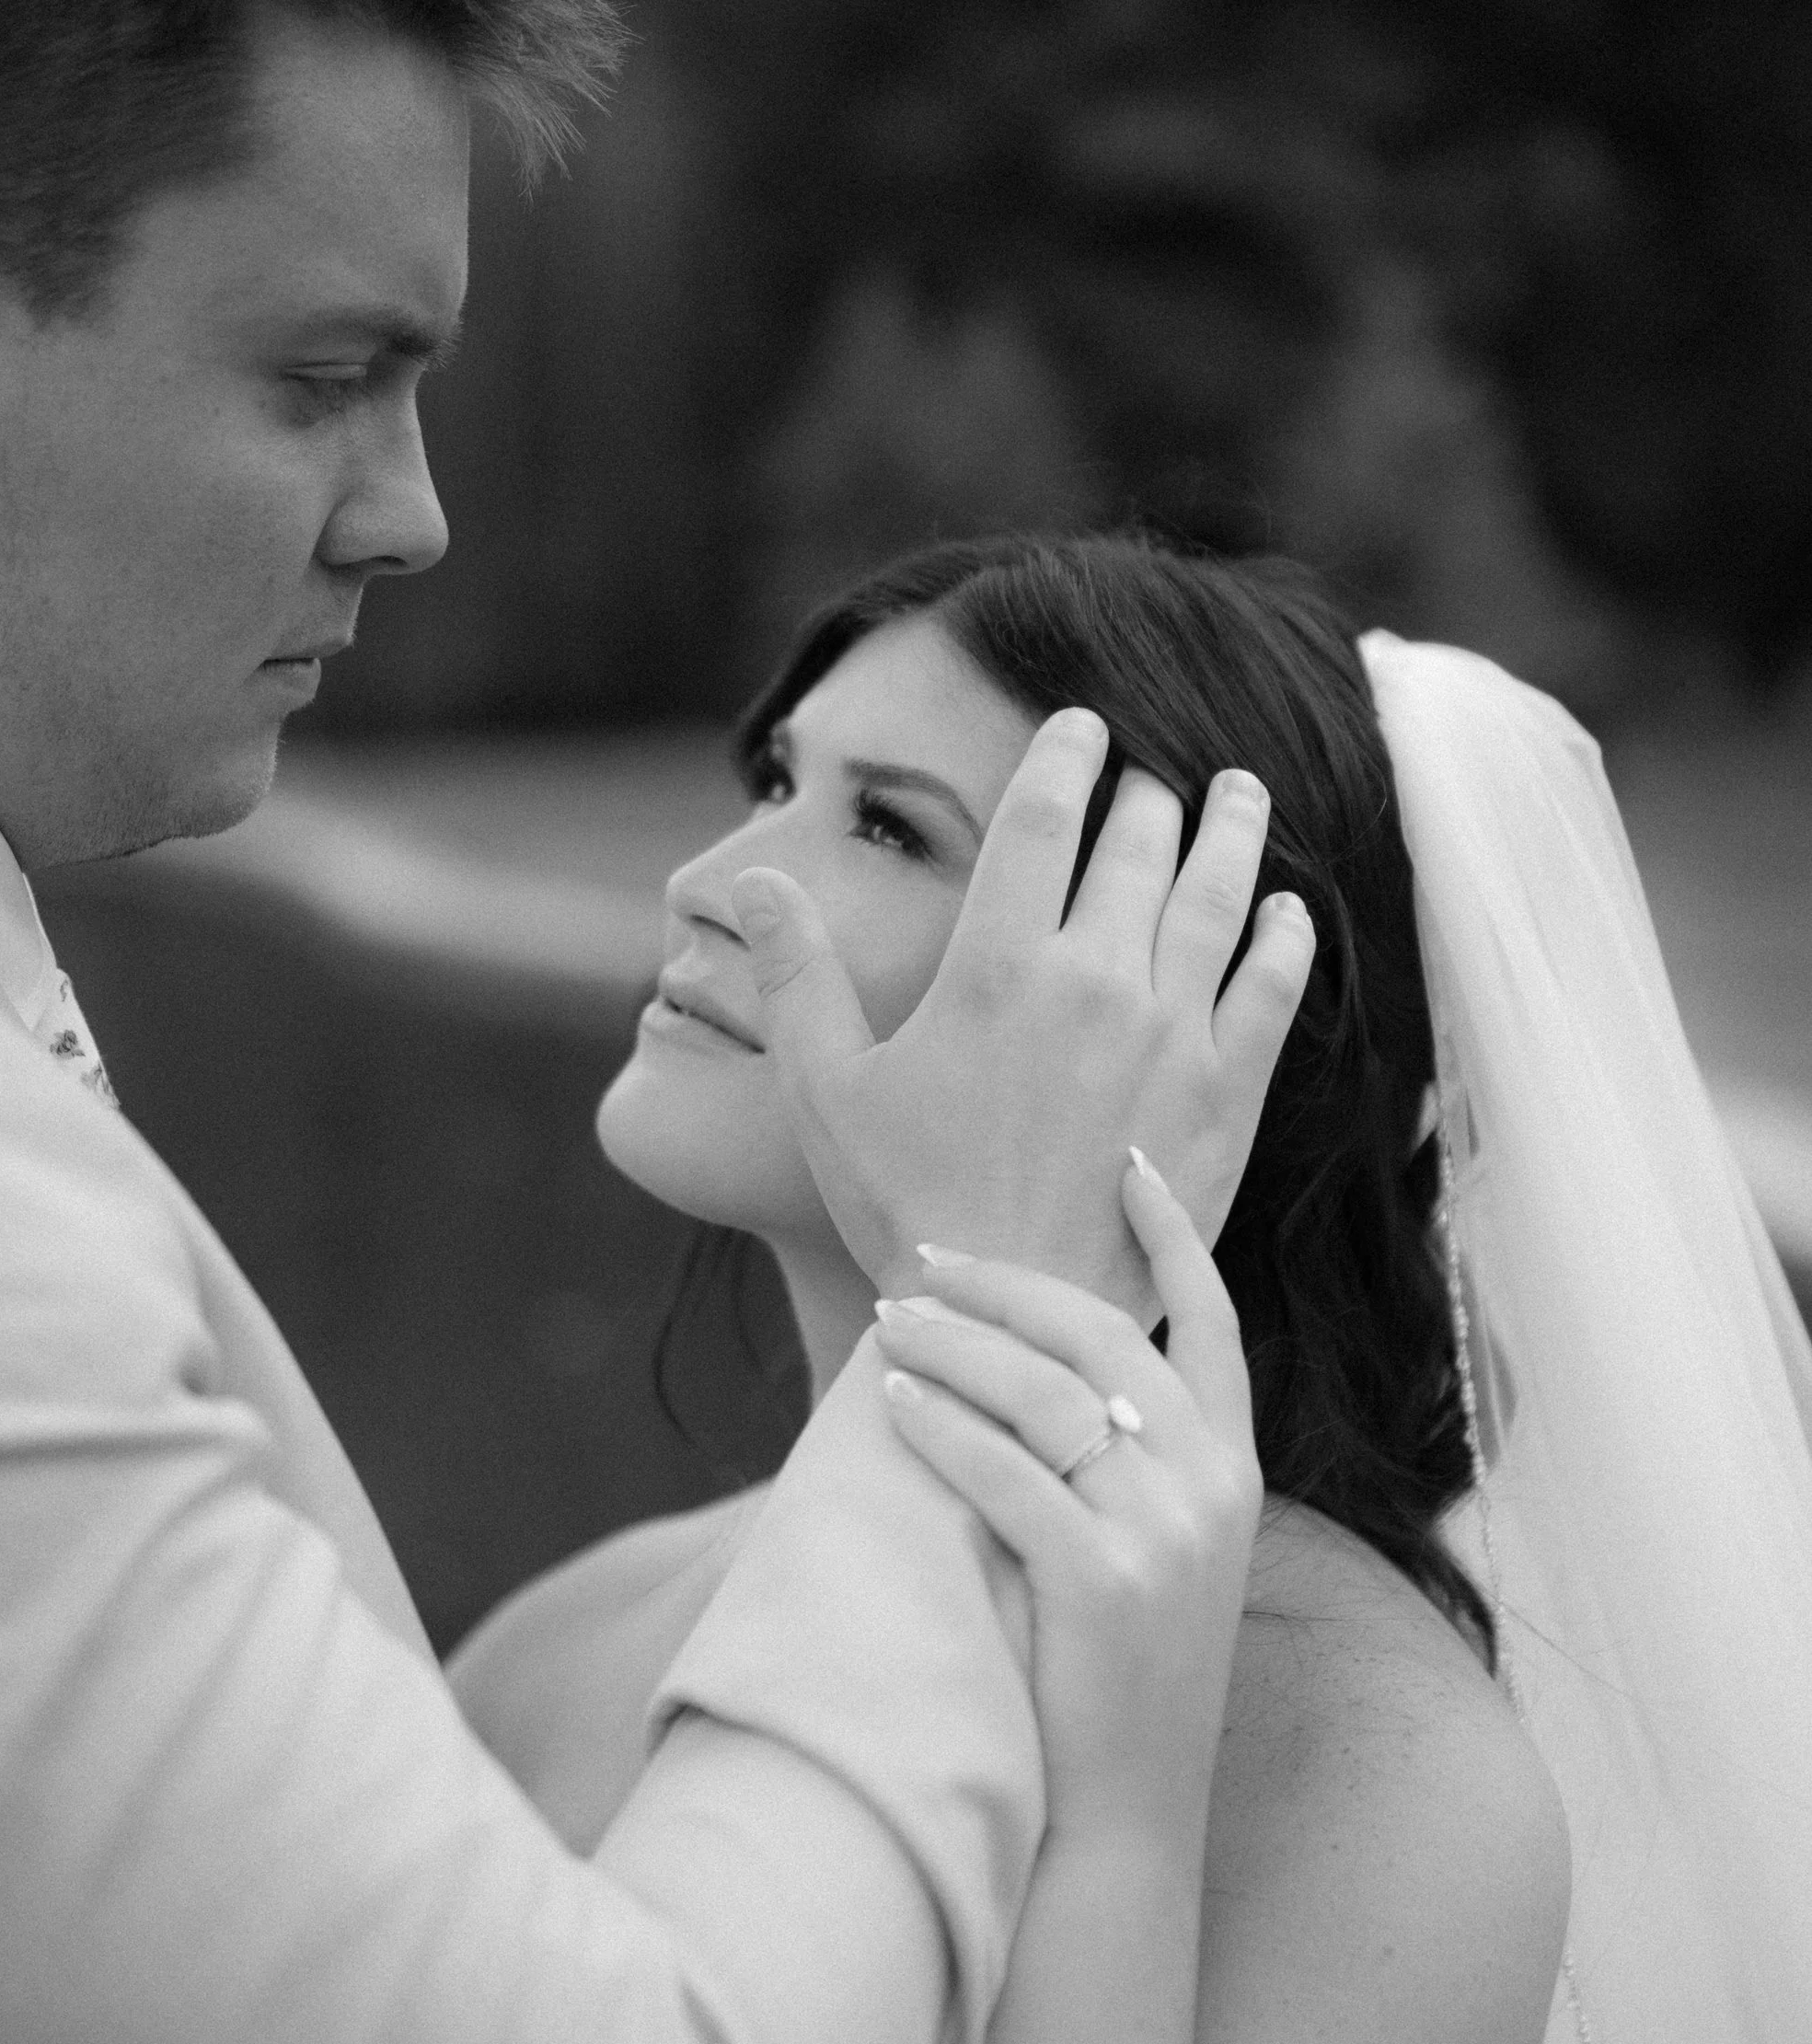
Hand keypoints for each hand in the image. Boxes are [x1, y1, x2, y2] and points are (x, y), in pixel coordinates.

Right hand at [732, 713, 1314, 1313]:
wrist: (1016, 1318)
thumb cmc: (907, 1209)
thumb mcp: (828, 1092)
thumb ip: (795, 978)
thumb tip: (753, 883)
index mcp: (993, 967)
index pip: (1040, 814)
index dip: (1065, 753)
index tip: (1082, 724)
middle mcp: (1093, 981)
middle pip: (1139, 838)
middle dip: (1148, 790)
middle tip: (1155, 775)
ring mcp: (1172, 1034)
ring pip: (1218, 892)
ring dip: (1233, 827)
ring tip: (1241, 789)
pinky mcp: (1228, 1093)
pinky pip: (1275, 987)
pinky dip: (1286, 936)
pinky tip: (1289, 911)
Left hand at [870, 1155, 1261, 1851]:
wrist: (1127, 1815)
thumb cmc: (1116, 1681)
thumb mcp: (1149, 1554)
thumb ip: (1122, 1464)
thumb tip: (1030, 1368)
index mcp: (1235, 1470)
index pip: (1213, 1322)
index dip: (1173, 1238)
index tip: (1127, 1166)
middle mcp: (1214, 1487)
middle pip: (1102, 1339)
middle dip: (1006, 1287)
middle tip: (924, 1263)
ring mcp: (1165, 1534)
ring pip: (1043, 1394)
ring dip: (954, 1346)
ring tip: (888, 1325)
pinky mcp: (1104, 1582)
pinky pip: (1006, 1474)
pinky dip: (943, 1428)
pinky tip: (894, 1403)